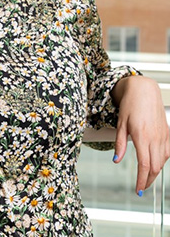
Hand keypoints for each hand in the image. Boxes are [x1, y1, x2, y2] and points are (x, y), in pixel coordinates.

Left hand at [112, 76, 169, 194]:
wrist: (144, 90)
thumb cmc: (130, 104)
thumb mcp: (120, 123)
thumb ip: (119, 143)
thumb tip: (116, 160)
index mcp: (142, 136)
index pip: (144, 165)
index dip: (141, 180)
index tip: (138, 190)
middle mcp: (155, 137)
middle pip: (155, 167)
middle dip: (148, 180)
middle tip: (141, 187)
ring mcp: (163, 135)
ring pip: (163, 161)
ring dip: (155, 172)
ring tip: (146, 177)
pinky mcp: (167, 133)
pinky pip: (167, 152)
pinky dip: (162, 161)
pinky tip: (156, 163)